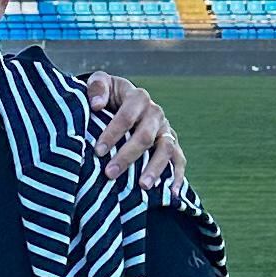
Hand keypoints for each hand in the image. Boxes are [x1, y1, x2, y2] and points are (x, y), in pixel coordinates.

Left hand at [83, 71, 185, 191]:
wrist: (120, 100)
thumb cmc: (107, 95)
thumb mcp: (100, 83)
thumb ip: (97, 87)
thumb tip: (97, 105)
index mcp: (138, 98)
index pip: (127, 116)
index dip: (113, 133)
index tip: (98, 151)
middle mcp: (155, 113)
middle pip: (145, 136)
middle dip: (127, 156)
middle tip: (110, 174)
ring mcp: (165, 129)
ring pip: (165, 149)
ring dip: (155, 168)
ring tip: (143, 187)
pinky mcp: (172, 144)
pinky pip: (179, 160)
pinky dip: (177, 176)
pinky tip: (171, 193)